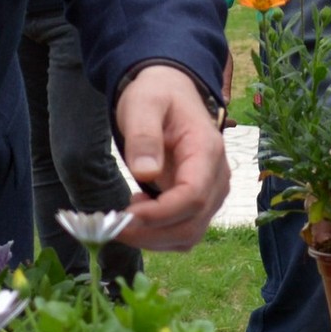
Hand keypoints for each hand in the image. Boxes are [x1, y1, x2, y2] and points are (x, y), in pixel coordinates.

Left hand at [113, 64, 229, 251]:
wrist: (172, 92)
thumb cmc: (157, 96)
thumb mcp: (143, 104)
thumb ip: (144, 136)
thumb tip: (145, 173)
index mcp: (206, 150)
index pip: (193, 196)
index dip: (161, 213)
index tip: (126, 214)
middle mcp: (217, 177)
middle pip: (192, 224)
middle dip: (150, 233)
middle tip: (114, 225)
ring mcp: (211, 193)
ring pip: (188, 235)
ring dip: (152, 239)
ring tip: (124, 217)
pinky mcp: (200, 203)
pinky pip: (184, 233)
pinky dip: (158, 236)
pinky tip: (139, 213)